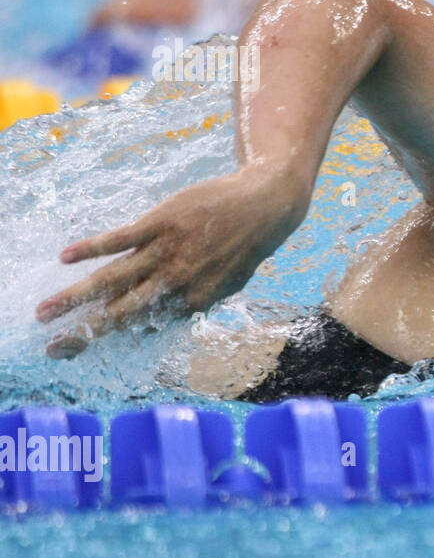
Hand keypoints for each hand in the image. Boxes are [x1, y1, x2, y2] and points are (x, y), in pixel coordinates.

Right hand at [36, 166, 309, 357]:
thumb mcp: (225, 285)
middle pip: (121, 313)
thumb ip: (194, 301)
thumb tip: (168, 318)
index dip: (110, 340)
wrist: (264, 207)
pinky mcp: (161, 222)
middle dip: (85, 332)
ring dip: (75, 297)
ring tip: (44, 311)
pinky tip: (65, 258)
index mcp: (192, 303)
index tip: (78, 350)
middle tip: (53, 348)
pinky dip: (92, 248)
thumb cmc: (244, 248)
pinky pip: (120, 238)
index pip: (142, 327)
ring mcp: (167, 252)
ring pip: (113, 279)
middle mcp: (175, 283)